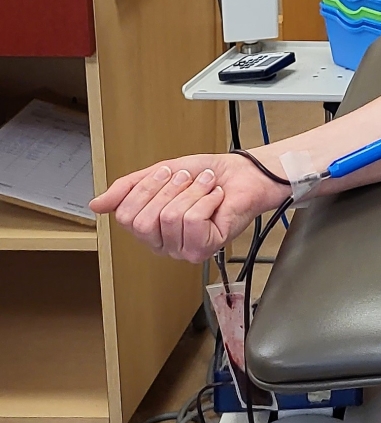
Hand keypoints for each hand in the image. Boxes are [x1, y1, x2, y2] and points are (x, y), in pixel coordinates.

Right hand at [90, 151, 290, 262]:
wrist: (243, 174)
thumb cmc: (206, 176)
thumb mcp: (158, 175)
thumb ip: (126, 190)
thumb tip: (96, 205)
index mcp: (149, 229)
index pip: (125, 216)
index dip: (144, 189)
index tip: (167, 173)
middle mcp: (163, 244)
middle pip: (144, 221)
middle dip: (168, 191)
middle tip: (188, 179)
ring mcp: (184, 250)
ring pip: (170, 218)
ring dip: (192, 192)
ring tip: (206, 185)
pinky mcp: (206, 248)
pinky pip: (193, 221)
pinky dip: (207, 201)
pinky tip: (217, 198)